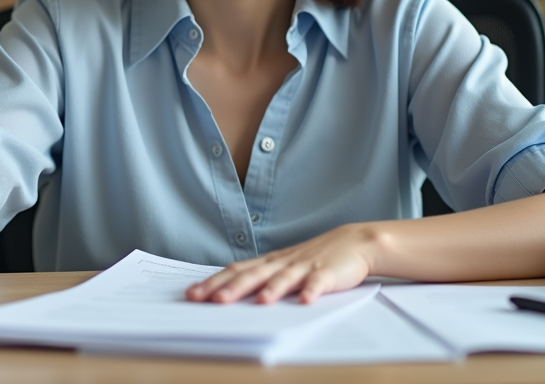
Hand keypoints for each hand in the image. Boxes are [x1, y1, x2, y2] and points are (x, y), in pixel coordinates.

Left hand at [186, 223, 383, 304]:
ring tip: (259, 301)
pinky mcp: (327, 273)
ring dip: (271, 289)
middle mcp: (282, 263)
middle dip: (231, 288)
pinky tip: (305, 300)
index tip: (192, 294)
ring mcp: (305, 267)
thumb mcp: (283, 266)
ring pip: (284, 278)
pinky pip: (318, 282)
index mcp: (270, 262)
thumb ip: (261, 277)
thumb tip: (229, 290)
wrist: (352, 242)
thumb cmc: (313, 257)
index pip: (236, 271)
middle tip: (211, 300)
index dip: (214, 282)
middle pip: (253, 275)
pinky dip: (311, 290)